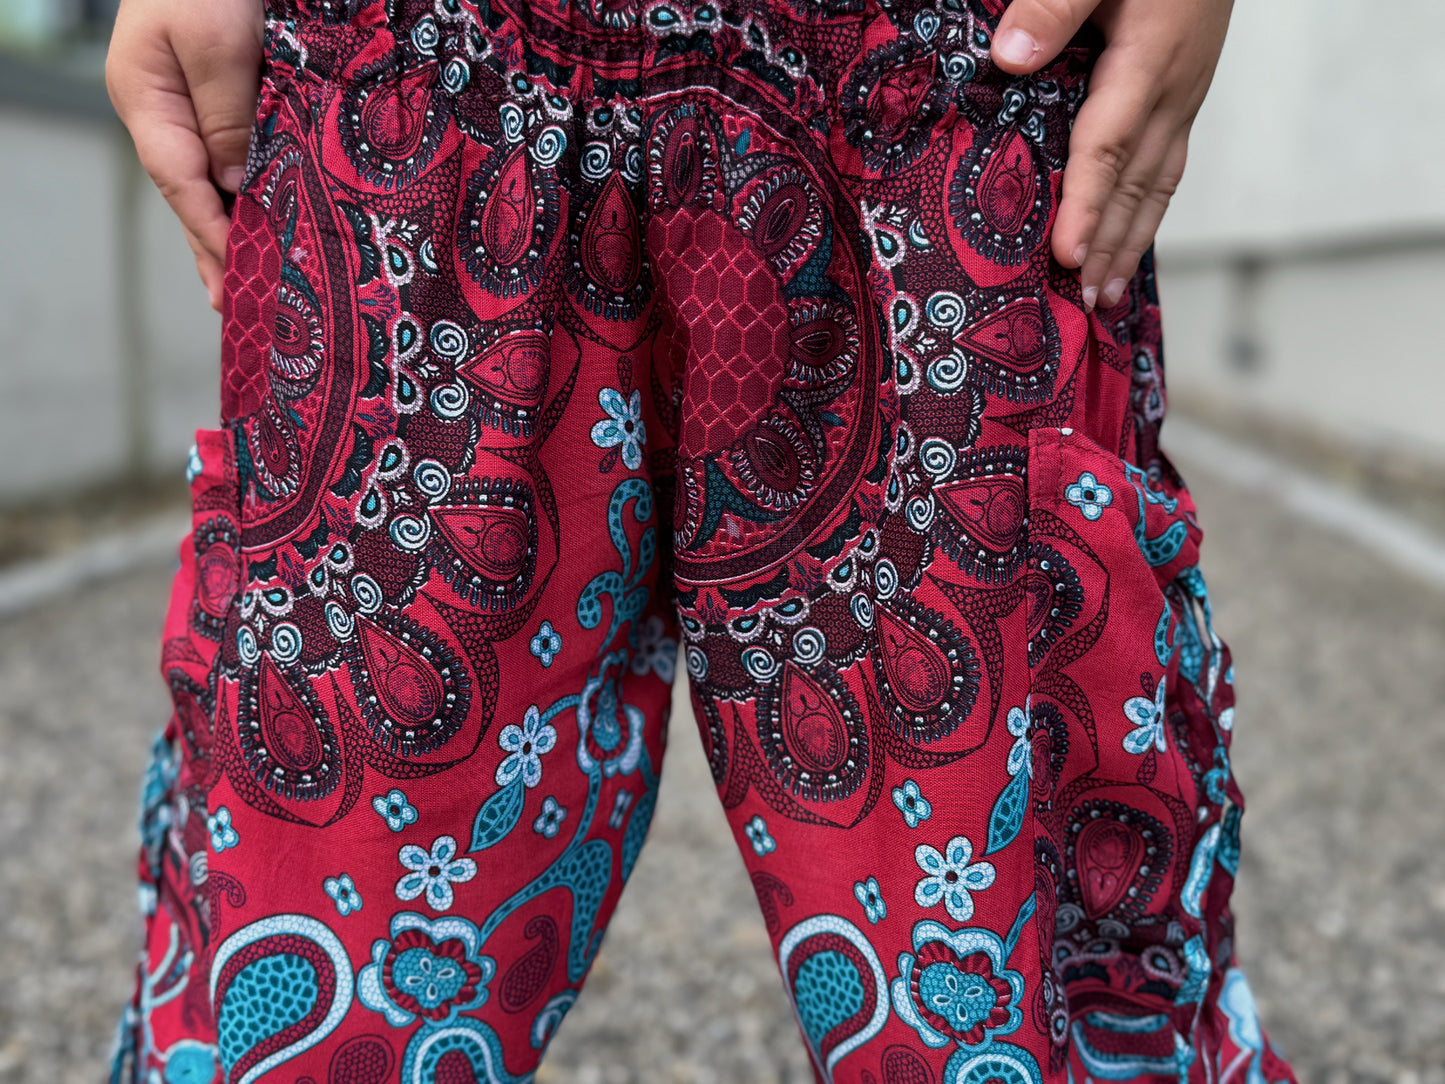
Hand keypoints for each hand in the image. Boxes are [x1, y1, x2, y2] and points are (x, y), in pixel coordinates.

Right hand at [107, 0, 263, 311]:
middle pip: (193, 192)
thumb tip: (235, 186)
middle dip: (217, 250)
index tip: (237, 283)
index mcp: (149, 98)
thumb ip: (225, 112)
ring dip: (235, 227)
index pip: (181, 183)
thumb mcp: (214, 39)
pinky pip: (239, 152)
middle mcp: (167, 106)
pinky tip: (266, 216)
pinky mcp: (229, 90)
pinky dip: (251, 190)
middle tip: (242, 310)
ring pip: (216, 177)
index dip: (210, 236)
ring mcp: (194, 100)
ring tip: (253, 283)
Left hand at [990, 0, 1233, 310]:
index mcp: (1148, 61)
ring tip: (1109, 295)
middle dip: (1111, 247)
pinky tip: (1131, 238)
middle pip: (1137, 184)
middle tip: (1086, 304)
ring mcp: (1183, 95)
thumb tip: (1009, 59)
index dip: (1087, 206)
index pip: (1108, 147)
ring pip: (1158, 183)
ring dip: (1133, 241)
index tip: (1067, 256)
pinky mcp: (1182, 92)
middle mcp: (1173, 90)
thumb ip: (1055, 6)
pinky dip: (1147, 210)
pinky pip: (1166, 164)